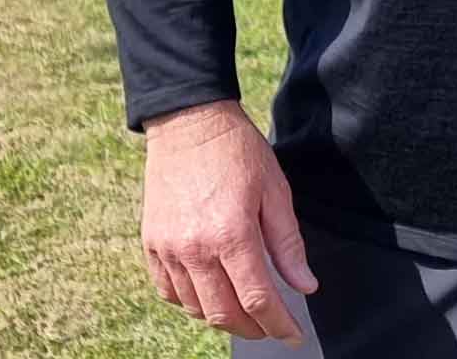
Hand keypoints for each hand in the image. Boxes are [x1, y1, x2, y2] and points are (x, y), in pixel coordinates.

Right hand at [140, 98, 318, 348]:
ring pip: (196, 309)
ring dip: (222, 318)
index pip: (258, 299)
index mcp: (232, 233)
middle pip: (224, 314)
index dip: (278, 324)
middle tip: (271, 327)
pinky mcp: (152, 244)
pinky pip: (169, 292)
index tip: (293, 335)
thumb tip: (305, 285)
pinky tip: (209, 295)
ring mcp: (169, 249)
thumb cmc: (238, 150)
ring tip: (244, 311)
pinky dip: (190, 303)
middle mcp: (196, 248)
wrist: (190, 121)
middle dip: (253, 328)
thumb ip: (288, 243)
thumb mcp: (275, 189)